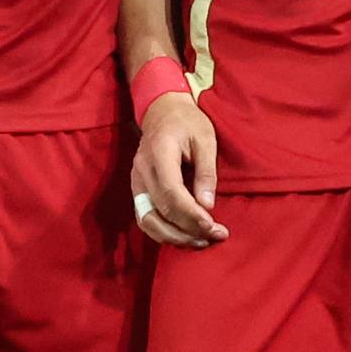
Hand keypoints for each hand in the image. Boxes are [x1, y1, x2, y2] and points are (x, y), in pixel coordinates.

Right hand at [131, 92, 227, 247]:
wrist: (162, 110)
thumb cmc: (187, 122)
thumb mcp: (205, 139)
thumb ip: (206, 171)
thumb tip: (207, 206)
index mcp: (159, 153)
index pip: (171, 193)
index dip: (191, 215)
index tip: (214, 226)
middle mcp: (142, 171)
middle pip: (159, 212)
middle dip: (187, 230)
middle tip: (215, 236)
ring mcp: (136, 182)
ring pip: (148, 221)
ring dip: (174, 237)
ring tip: (202, 241)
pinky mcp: (137, 190)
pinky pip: (146, 218)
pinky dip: (164, 232)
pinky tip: (185, 235)